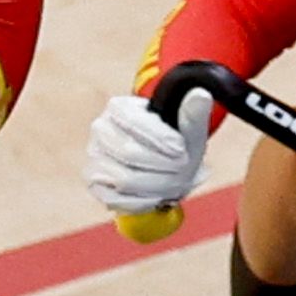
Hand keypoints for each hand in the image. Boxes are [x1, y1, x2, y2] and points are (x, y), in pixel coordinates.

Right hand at [82, 88, 206, 217]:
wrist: (165, 169)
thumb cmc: (175, 147)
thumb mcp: (189, 133)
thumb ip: (193, 116)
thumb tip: (201, 95)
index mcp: (119, 108)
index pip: (135, 123)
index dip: (161, 139)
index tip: (181, 149)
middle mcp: (101, 130)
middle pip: (129, 153)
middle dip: (163, 166)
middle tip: (182, 168)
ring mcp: (95, 157)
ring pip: (125, 179)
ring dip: (157, 186)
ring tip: (172, 182)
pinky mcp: (95, 182)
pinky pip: (118, 199)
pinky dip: (144, 201)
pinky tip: (156, 194)